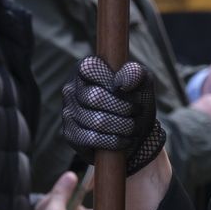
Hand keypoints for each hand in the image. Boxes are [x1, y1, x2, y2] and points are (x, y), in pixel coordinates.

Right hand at [61, 57, 165, 174]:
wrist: (135, 132)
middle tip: (136, 111)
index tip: (128, 89)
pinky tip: (124, 138)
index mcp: (85, 68)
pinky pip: (93, 139)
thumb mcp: (142, 82)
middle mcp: (71, 88)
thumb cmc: (135, 100)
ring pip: (97, 121)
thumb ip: (135, 74)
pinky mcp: (70, 135)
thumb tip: (122, 83)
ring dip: (123, 126)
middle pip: (96, 98)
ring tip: (133, 126)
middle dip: (123, 107)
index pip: (91, 68)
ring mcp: (68, 112)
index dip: (111, 80)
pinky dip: (115, 141)